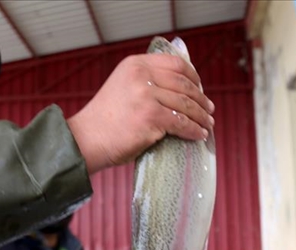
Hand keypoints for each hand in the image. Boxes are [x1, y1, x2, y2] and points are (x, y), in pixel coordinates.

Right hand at [67, 53, 214, 173]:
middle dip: (201, 99)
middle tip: (209, 109)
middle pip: (184, 85)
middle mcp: (141, 76)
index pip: (175, 63)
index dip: (193, 76)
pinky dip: (194, 130)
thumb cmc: (105, 120)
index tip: (200, 87)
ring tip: (207, 124)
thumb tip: (180, 90)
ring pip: (186, 105)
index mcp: (135, 65)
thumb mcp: (123, 86)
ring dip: (201, 116)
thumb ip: (146, 82)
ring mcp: (146, 96)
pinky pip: (182, 123)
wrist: (86, 139)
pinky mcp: (151, 117)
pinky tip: (199, 135)